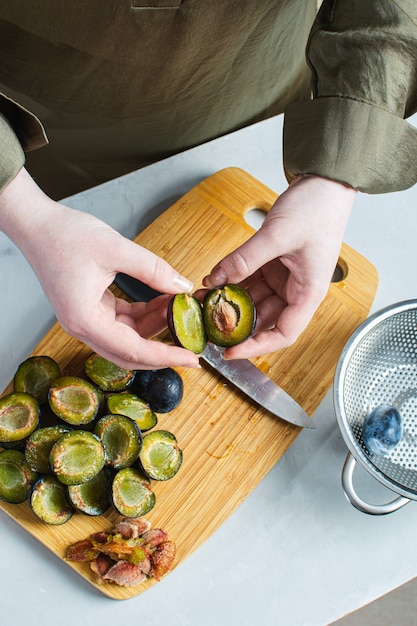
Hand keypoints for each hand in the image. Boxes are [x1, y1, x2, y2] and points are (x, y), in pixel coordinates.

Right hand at [0, 168, 199, 369]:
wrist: (38, 225)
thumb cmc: (65, 235)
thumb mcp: (116, 248)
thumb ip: (152, 269)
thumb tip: (182, 287)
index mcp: (85, 320)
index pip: (133, 350)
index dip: (165, 356)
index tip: (191, 358)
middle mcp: (83, 327)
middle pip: (129, 353)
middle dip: (162, 350)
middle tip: (191, 346)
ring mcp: (86, 319)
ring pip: (127, 337)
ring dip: (154, 327)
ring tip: (178, 309)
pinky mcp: (91, 309)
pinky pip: (122, 321)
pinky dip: (143, 315)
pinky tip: (161, 301)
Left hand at [203, 175, 355, 358]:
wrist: (325, 184)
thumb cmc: (317, 210)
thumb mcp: (278, 235)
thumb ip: (245, 260)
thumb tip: (215, 280)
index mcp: (308, 293)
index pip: (283, 334)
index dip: (257, 347)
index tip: (231, 351)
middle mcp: (296, 290)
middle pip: (264, 320)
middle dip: (235, 324)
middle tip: (206, 325)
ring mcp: (283, 278)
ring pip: (253, 301)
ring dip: (229, 303)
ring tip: (202, 302)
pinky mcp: (273, 265)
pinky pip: (249, 281)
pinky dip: (231, 283)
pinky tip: (211, 284)